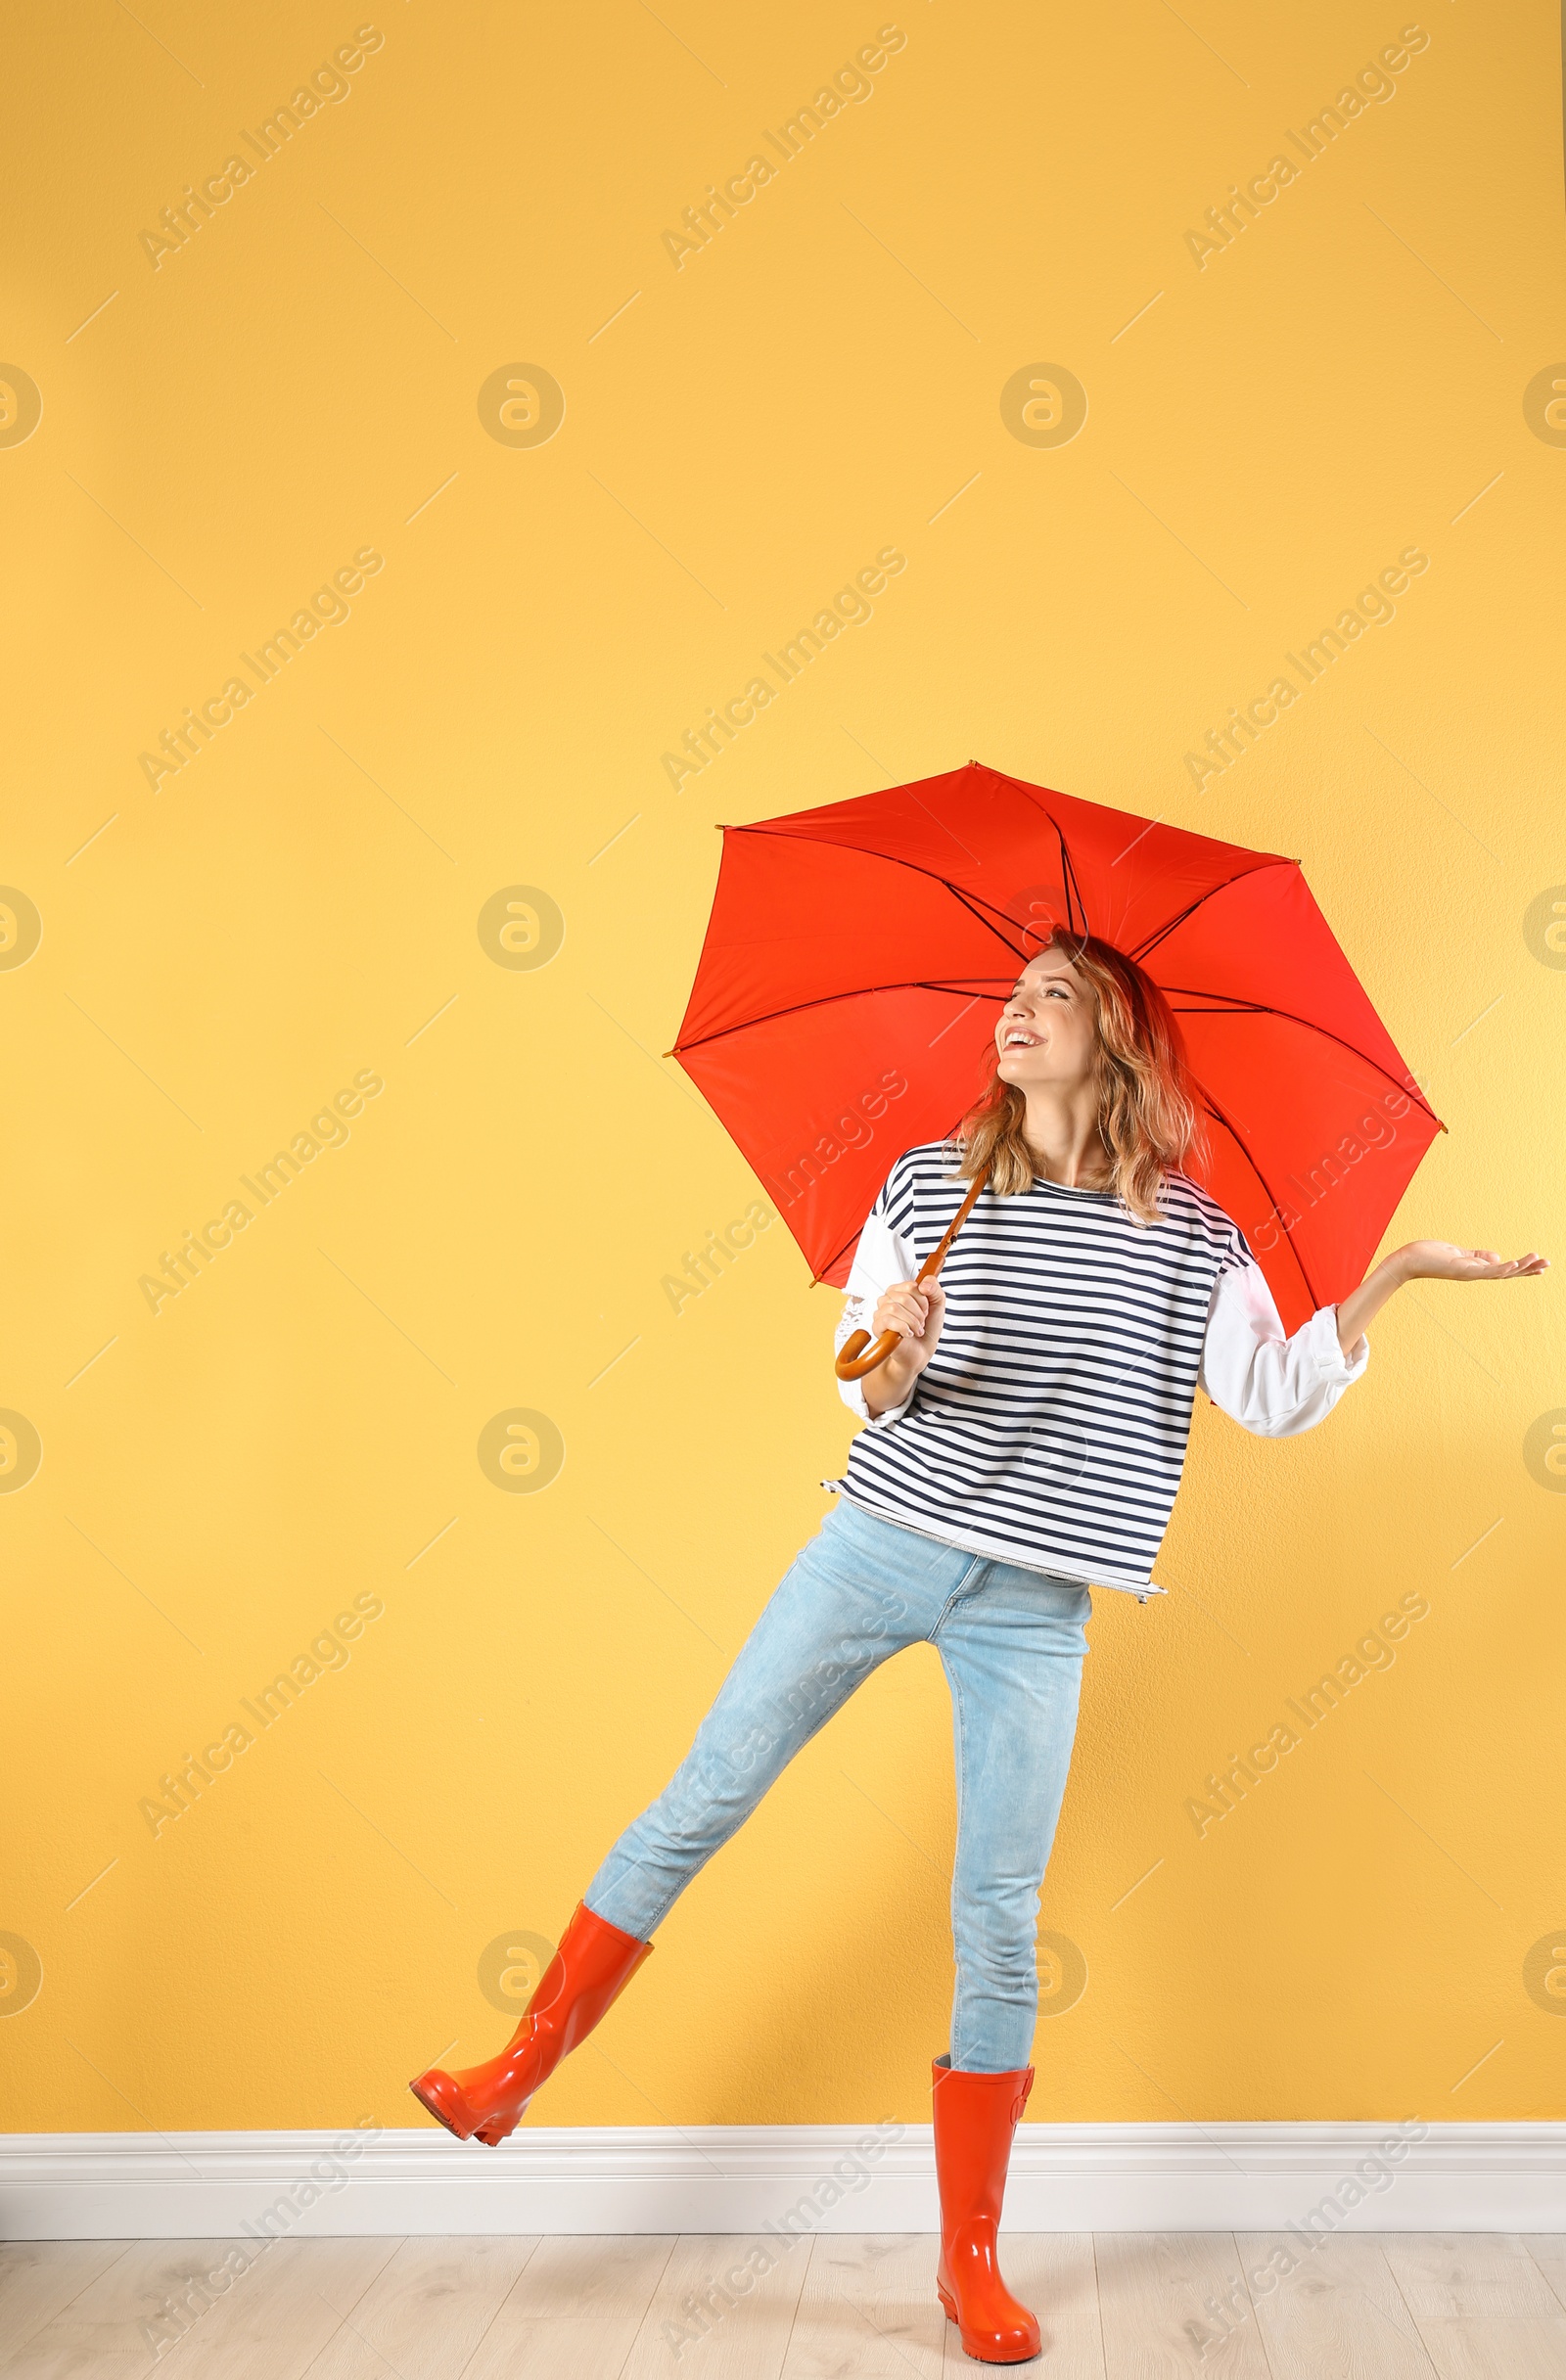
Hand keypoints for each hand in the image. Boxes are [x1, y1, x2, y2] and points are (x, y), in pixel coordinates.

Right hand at [871, 1278, 946, 1373]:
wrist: (921, 1352)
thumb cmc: (927, 1329)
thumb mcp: (938, 1305)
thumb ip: (935, 1289)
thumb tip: (924, 1283)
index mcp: (900, 1291)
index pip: (910, 1285)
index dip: (923, 1300)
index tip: (926, 1311)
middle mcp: (888, 1300)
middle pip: (903, 1297)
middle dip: (918, 1313)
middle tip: (921, 1323)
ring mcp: (880, 1313)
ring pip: (894, 1308)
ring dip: (912, 1322)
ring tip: (916, 1330)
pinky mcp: (877, 1327)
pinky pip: (887, 1320)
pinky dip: (903, 1328)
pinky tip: (907, 1334)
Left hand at [1391, 1240, 1548, 1283]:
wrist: (1408, 1260)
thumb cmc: (1429, 1255)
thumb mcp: (1458, 1252)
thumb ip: (1478, 1256)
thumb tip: (1498, 1257)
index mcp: (1476, 1269)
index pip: (1504, 1269)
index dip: (1522, 1268)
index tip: (1540, 1266)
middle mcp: (1475, 1274)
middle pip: (1507, 1273)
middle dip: (1528, 1269)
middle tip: (1548, 1264)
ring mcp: (1469, 1273)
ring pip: (1501, 1272)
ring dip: (1520, 1267)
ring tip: (1538, 1260)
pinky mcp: (1461, 1270)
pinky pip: (1485, 1271)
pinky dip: (1500, 1268)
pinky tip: (1513, 1263)